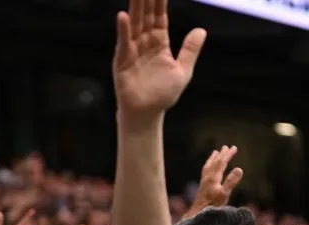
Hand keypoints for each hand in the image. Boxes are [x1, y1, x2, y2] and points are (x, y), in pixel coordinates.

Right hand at [112, 0, 205, 119]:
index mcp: (159, 44)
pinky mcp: (122, 62)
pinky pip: (123, 43)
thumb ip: (190, 50)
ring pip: (134, 25)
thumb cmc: (163, 95)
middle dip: (146, 0)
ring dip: (135, 8)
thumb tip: (200, 31)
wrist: (148, 114)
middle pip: (146, 16)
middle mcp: (144, 44)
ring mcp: (132, 52)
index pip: (159, 17)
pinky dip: (123, 30)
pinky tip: (123, 16)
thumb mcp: (183, 70)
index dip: (160, 2)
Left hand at [184, 145, 242, 218]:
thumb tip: (239, 168)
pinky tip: (209, 169)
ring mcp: (203, 182)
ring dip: (213, 159)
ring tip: (215, 153)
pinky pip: (205, 172)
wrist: (198, 214)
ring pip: (208, 166)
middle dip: (221, 154)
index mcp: (213, 178)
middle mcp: (207, 178)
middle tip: (226, 147)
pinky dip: (208, 166)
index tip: (234, 147)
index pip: (221, 163)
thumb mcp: (224, 194)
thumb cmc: (212, 205)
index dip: (228, 155)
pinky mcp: (202, 187)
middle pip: (214, 163)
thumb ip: (231, 181)